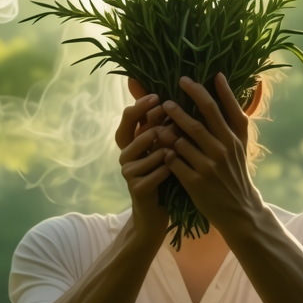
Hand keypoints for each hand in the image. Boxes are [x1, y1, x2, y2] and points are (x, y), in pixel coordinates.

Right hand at [115, 93, 175, 250]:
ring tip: (177, 143)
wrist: (157, 212)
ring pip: (148, 152)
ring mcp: (129, 173)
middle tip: (169, 118)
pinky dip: (168, 168)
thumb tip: (158, 91)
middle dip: (153, 123)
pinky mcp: (137, 189)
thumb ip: (159, 120)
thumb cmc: (162, 172)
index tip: (158, 97)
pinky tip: (176, 167)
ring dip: (165, 147)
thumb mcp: (160, 144)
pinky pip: (155, 173)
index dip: (141, 106)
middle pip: (134, 132)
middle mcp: (125, 155)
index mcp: (129, 141)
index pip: (129, 117)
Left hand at [162, 73, 262, 236]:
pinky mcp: (196, 183)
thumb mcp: (241, 143)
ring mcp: (209, 167)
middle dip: (177, 109)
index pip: (217, 107)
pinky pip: (174, 162)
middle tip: (164, 101)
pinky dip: (165, 154)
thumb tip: (221, 79)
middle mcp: (223, 149)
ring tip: (157, 126)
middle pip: (197, 122)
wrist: (239, 209)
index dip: (200, 91)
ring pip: (181, 142)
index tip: (184, 79)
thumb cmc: (236, 170)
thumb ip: (233, 114)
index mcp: (234, 137)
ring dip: (166, 132)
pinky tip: (161, 150)